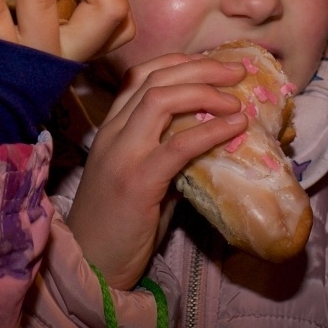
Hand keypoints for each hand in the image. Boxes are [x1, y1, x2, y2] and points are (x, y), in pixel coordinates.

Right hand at [66, 54, 247, 288]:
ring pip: (161, 99)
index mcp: (110, 130)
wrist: (90, 264)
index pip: (140, 76)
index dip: (178, 63)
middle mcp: (112, 134)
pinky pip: (178, 144)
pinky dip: (211, 129)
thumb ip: (165, 153)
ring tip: (235, 98)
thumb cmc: (119, 226)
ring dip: (204, 91)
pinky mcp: (137, 181)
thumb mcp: (141, 178)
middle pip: (155, 79)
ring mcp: (122, 155)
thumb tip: (210, 136)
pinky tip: (235, 126)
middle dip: (200, 68)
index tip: (212, 64)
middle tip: (236, 71)